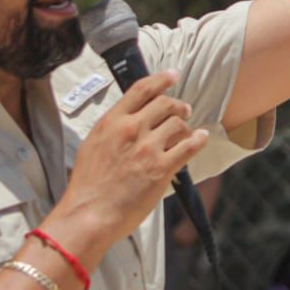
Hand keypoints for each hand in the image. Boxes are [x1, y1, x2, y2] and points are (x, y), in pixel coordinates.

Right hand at [54, 71, 209, 250]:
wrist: (89, 213)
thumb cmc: (88, 185)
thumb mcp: (92, 145)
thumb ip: (112, 129)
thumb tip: (129, 120)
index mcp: (111, 122)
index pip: (141, 90)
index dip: (161, 79)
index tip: (172, 75)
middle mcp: (131, 129)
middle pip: (164, 104)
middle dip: (177, 105)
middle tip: (183, 109)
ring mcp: (147, 148)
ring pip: (178, 124)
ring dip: (186, 125)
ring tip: (188, 130)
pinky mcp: (161, 169)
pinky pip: (188, 147)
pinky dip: (198, 140)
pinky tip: (201, 138)